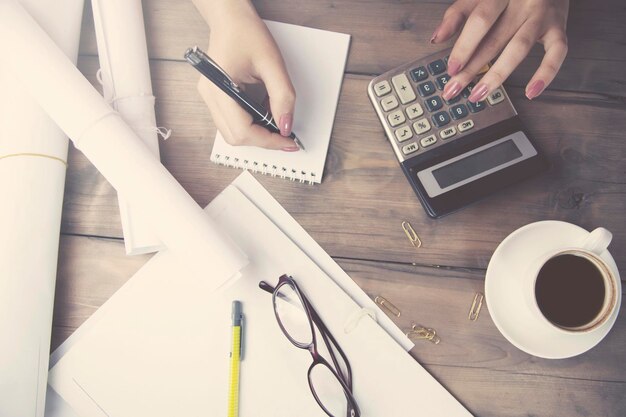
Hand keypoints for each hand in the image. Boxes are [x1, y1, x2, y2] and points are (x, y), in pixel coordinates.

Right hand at [193, 0, 298, 150]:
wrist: (230, 18)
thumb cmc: (246, 33)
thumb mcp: (272, 64)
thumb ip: (283, 96)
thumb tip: (286, 125)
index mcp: (220, 88)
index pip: (242, 131)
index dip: (268, 141)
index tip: (288, 141)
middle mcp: (210, 97)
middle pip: (235, 137)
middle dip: (263, 140)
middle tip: (285, 135)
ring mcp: (210, 98)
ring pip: (232, 132)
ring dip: (257, 132)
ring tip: (275, 119)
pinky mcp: (216, 97)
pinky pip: (232, 121)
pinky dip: (251, 123)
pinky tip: (264, 110)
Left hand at [431, 0, 568, 101]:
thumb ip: (457, 13)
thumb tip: (437, 38)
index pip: (480, 20)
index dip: (464, 46)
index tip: (451, 69)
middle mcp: (522, 2)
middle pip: (494, 39)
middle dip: (471, 69)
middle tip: (454, 90)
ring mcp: (542, 15)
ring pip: (519, 49)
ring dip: (497, 75)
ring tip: (479, 94)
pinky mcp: (558, 26)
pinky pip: (557, 53)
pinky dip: (546, 74)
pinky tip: (531, 92)